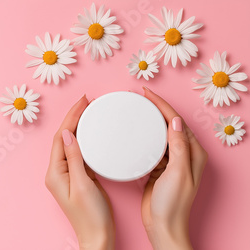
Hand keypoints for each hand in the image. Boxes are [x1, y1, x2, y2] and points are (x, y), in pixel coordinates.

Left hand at [45, 95, 114, 249]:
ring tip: (89, 112)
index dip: (71, 117)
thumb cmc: (91, 216)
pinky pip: (79, 154)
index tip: (83, 102)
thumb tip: (68, 134)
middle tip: (87, 101)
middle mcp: (57, 172)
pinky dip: (85, 141)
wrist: (97, 237)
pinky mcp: (77, 179)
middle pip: (64, 138)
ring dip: (79, 127)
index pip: (60, 137)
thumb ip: (75, 158)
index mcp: (55, 172)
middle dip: (74, 118)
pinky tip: (93, 134)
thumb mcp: (84, 184)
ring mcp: (67, 175)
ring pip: (71, 144)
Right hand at [141, 87, 207, 249]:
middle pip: (169, 125)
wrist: (162, 225)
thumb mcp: (178, 173)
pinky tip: (134, 135)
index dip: (162, 105)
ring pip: (159, 135)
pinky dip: (143, 139)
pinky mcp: (158, 169)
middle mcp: (184, 155)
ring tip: (135, 110)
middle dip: (155, 109)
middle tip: (139, 98)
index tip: (147, 94)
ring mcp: (171, 162)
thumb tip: (174, 121)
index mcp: (193, 153)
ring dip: (149, 123)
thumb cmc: (173, 203)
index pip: (177, 122)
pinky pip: (151, 148)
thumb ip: (178, 147)